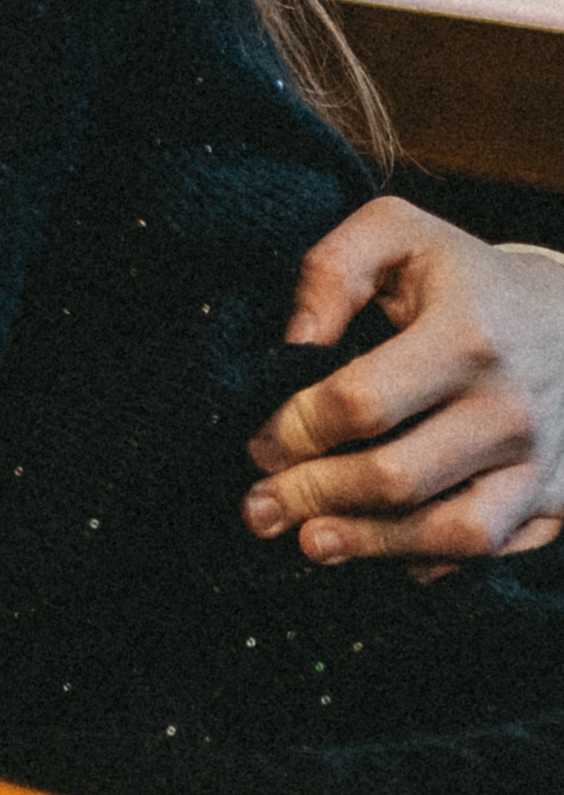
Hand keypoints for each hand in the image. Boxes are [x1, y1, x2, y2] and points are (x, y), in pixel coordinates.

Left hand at [244, 197, 563, 567]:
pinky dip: (439, 560)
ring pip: (453, 531)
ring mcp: (541, 462)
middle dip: (315, 495)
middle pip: (399, 476)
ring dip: (371, 545)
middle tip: (260, 507)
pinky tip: (392, 554)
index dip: (299, 428)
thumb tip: (294, 341)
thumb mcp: (400, 233)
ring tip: (310, 543)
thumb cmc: (467, 275)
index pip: (364, 401)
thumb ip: (335, 269)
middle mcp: (510, 408)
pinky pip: (496, 549)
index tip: (261, 442)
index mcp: (468, 336)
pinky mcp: (559, 498)